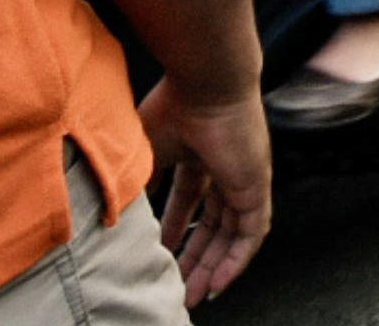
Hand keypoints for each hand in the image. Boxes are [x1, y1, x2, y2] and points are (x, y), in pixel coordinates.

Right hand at [138, 77, 271, 305]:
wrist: (206, 82)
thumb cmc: (172, 106)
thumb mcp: (143, 153)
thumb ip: (138, 183)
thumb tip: (121, 215)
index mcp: (199, 153)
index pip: (189, 201)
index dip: (174, 230)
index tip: (158, 255)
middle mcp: (225, 165)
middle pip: (212, 222)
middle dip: (194, 257)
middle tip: (179, 288)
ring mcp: (244, 176)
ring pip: (232, 232)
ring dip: (214, 266)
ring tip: (195, 296)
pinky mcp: (257, 185)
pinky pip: (253, 232)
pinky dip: (237, 259)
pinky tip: (220, 283)